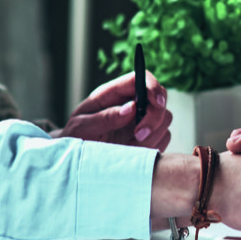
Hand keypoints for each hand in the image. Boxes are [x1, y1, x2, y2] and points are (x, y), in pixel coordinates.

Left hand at [57, 71, 172, 148]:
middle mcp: (131, 104)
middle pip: (159, 99)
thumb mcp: (81, 127)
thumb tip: (130, 108)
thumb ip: (105, 117)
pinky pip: (164, 137)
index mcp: (113, 94)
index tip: (156, 103)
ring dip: (152, 135)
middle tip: (139, 135)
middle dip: (155, 117)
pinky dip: (154, 146)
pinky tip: (134, 152)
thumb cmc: (76, 138)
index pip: (141, 78)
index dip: (153, 86)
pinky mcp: (149, 137)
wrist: (76, 161)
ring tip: (129, 147)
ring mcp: (142, 120)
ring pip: (165, 119)